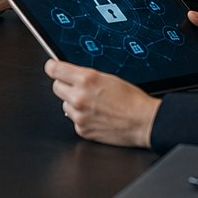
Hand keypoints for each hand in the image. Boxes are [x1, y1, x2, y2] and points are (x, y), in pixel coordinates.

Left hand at [44, 60, 158, 146]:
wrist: (144, 122)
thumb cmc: (132, 100)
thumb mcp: (108, 77)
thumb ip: (85, 75)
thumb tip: (68, 74)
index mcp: (86, 79)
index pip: (53, 69)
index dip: (53, 67)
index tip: (53, 68)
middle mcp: (79, 97)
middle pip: (56, 87)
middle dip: (65, 86)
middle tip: (79, 88)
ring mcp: (79, 115)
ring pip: (64, 104)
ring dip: (74, 103)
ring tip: (93, 104)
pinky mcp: (82, 129)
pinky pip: (74, 120)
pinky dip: (82, 118)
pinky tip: (97, 116)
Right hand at [189, 10, 197, 95]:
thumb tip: (192, 14)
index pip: (189, 24)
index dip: (181, 21)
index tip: (178, 19)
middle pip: (183, 39)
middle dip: (182, 38)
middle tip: (191, 39)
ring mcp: (197, 58)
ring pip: (183, 54)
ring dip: (185, 54)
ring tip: (197, 53)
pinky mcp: (196, 72)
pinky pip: (187, 69)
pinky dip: (188, 67)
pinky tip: (195, 65)